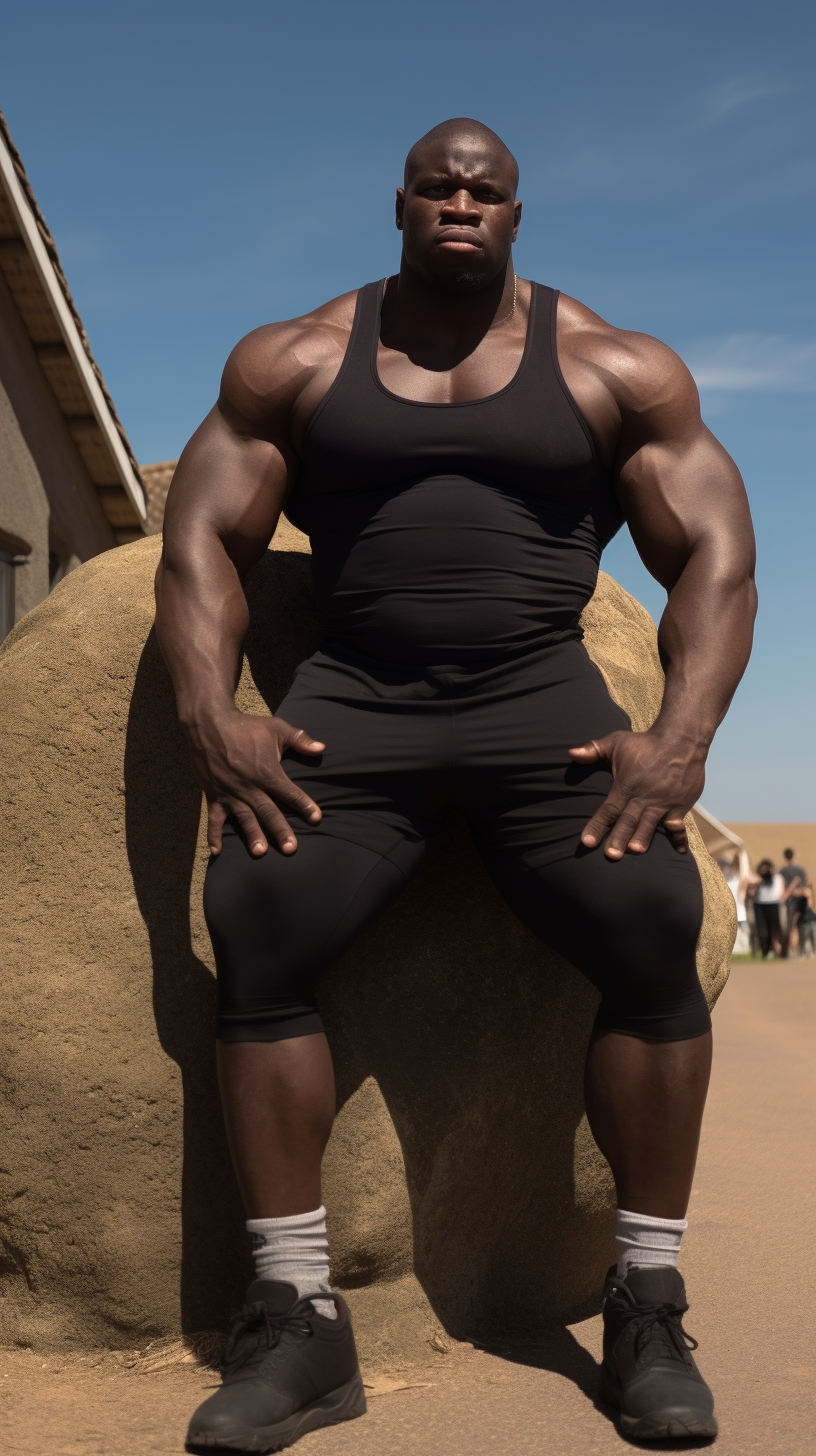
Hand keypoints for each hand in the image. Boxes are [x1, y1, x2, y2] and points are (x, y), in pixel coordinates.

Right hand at [186, 710, 325, 856]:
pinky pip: (214, 818)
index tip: (317, 818)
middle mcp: (250, 786)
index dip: (304, 805)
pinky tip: (217, 851)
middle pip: (269, 811)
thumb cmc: (246, 726)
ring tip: (260, 852)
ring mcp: (231, 792)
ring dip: (252, 835)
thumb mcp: (277, 728)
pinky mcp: (214, 795)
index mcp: (267, 771)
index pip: (289, 792)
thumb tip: (322, 748)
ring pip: (244, 818)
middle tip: (291, 848)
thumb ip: (300, 740)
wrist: (209, 724)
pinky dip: (214, 835)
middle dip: (280, 830)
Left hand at [568, 728, 704, 859]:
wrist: (682, 739)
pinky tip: (679, 852)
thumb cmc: (646, 742)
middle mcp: (644, 796)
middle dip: (619, 838)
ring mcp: (664, 801)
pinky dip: (679, 837)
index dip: (597, 826)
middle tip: (611, 855)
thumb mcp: (616, 742)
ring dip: (643, 838)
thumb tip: (570, 753)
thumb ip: (593, 750)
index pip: (608, 809)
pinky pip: (679, 823)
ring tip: (636, 851)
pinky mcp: (681, 804)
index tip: (586, 842)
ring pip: (650, 824)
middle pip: (628, 820)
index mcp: (626, 785)